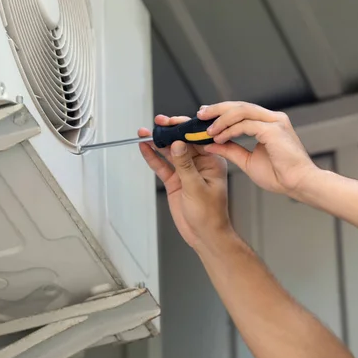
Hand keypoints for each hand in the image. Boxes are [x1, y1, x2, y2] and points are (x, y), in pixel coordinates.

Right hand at [138, 115, 231, 247]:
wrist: (204, 235)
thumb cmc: (210, 215)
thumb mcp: (196, 187)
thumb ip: (185, 165)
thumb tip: (177, 144)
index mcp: (213, 160)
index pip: (198, 138)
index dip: (184, 128)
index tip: (171, 122)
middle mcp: (200, 163)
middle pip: (182, 142)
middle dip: (169, 132)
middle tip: (157, 124)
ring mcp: (186, 171)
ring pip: (170, 152)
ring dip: (157, 143)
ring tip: (144, 133)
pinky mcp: (175, 180)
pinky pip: (162, 165)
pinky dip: (153, 157)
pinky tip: (144, 148)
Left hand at [198, 102, 316, 195]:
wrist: (299, 184)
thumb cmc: (280, 175)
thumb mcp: (248, 161)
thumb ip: (230, 150)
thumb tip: (211, 144)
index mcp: (269, 124)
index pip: (241, 111)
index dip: (222, 111)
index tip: (205, 116)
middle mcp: (273, 119)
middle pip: (239, 105)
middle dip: (217, 109)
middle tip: (200, 114)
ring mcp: (274, 122)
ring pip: (241, 110)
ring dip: (221, 118)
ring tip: (207, 129)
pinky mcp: (273, 130)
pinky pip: (246, 124)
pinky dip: (230, 130)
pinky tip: (219, 137)